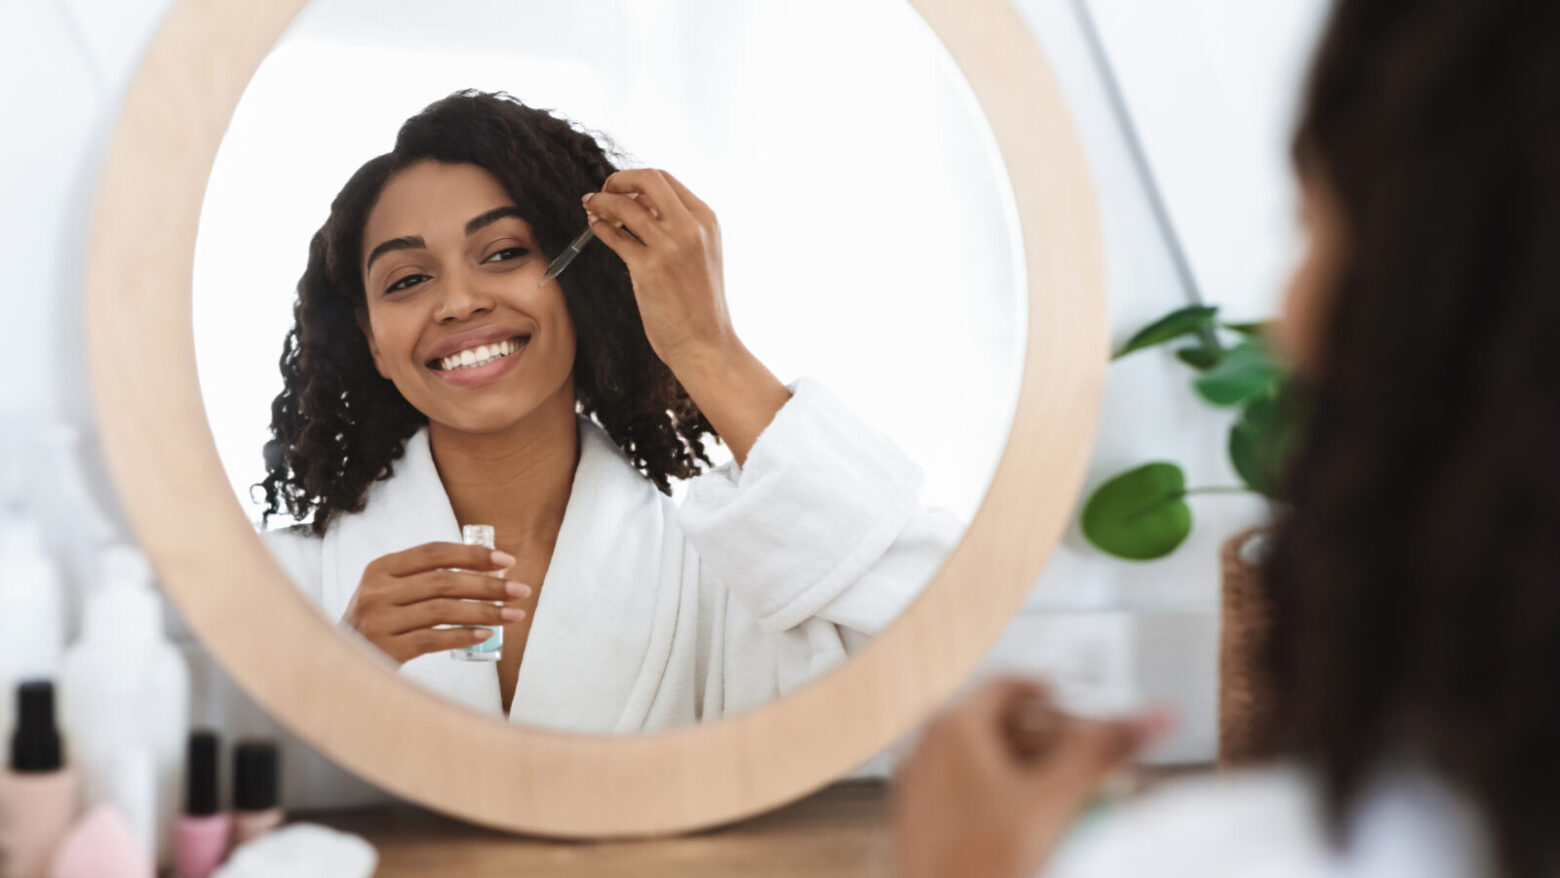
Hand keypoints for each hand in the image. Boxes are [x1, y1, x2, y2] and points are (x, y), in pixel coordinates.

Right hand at [341, 541, 531, 664]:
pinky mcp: (386, 650)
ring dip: (485, 611)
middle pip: (443, 581)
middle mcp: (377, 591)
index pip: (434, 553)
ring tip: (514, 615)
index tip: (508, 561)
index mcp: (381, 568)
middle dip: (488, 585)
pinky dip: (463, 636)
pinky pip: (434, 640)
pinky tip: (487, 635)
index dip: (473, 554)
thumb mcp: (390, 592)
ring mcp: (379, 621)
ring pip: (442, 611)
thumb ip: (425, 578)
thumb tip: (489, 570)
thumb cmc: (380, 623)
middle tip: (521, 591)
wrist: (343, 664)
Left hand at [582, 168, 791, 463]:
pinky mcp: (649, 268)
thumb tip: (638, 206)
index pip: (666, 180)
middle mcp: (691, 227)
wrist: (706, 343)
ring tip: (590, 207)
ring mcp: (670, 246)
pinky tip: (593, 227)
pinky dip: (599, 226)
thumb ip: (676, 229)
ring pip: (625, 205)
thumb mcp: (700, 256)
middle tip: (603, 191)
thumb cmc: (699, 305)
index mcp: (706, 221)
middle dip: (618, 180)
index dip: (636, 179)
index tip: (621, 188)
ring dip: (601, 202)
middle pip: (647, 179)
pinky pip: (614, 235)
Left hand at [892, 679, 1167, 877]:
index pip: (1013, 686)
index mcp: (952, 726)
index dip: (1059, 700)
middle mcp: (928, 746)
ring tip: (1069, 800)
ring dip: (1033, 772)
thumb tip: (1154, 717)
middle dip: (1052, 742)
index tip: (1087, 718)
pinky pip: (971, 791)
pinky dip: (1007, 797)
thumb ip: (1104, 752)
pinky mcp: (924, 819)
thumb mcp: (1054, 802)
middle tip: (1089, 765)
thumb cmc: (981, 864)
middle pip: (1001, 723)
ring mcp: (921, 783)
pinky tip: (1036, 828)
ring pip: (987, 759)